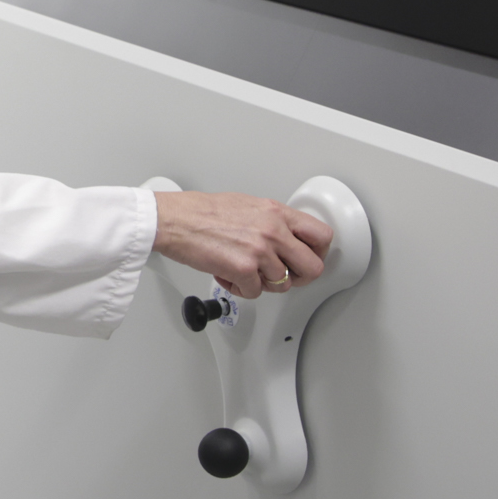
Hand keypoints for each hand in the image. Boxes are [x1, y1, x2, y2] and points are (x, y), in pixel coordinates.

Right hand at [150, 190, 332, 299]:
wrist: (175, 220)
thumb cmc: (203, 212)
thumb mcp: (249, 205)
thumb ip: (273, 222)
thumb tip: (288, 238)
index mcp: (277, 212)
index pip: (322, 236)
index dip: (318, 254)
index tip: (308, 259)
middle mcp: (273, 230)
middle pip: (313, 268)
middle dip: (299, 278)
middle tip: (284, 276)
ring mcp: (260, 251)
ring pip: (282, 284)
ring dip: (263, 284)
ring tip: (246, 272)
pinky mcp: (243, 270)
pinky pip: (255, 293)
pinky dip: (241, 289)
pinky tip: (228, 275)